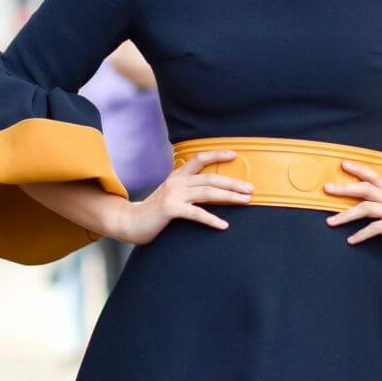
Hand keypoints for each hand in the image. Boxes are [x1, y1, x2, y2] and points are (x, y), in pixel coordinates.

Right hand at [119, 148, 252, 245]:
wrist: (130, 222)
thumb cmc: (154, 212)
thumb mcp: (171, 196)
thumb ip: (186, 191)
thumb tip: (209, 192)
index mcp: (177, 176)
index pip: (199, 159)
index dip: (217, 155)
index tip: (234, 155)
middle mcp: (176, 182)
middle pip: (210, 178)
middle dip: (233, 183)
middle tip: (251, 189)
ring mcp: (173, 195)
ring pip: (207, 192)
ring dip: (229, 196)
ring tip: (245, 201)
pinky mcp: (170, 209)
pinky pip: (196, 213)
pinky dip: (212, 219)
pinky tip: (224, 225)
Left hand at [324, 160, 381, 266]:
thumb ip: (375, 211)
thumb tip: (349, 210)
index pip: (373, 176)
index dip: (358, 168)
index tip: (342, 164)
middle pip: (366, 188)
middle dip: (344, 188)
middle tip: (326, 189)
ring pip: (368, 208)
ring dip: (346, 215)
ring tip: (330, 222)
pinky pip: (377, 228)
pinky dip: (362, 234)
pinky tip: (351, 241)